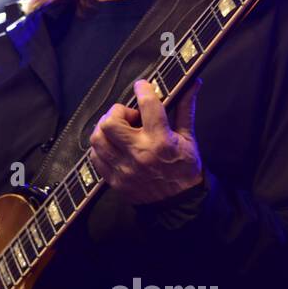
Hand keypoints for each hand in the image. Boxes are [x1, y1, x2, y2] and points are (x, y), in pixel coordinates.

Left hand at [88, 78, 203, 204]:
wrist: (179, 204)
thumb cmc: (185, 169)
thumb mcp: (189, 138)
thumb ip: (185, 109)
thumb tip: (192, 83)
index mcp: (162, 142)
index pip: (148, 106)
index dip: (143, 89)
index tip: (142, 86)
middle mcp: (140, 154)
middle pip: (111, 122)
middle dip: (117, 112)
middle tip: (128, 116)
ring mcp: (124, 169)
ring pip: (98, 138)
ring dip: (105, 128)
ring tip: (119, 129)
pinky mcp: (114, 180)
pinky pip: (95, 157)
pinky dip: (101, 146)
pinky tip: (113, 145)